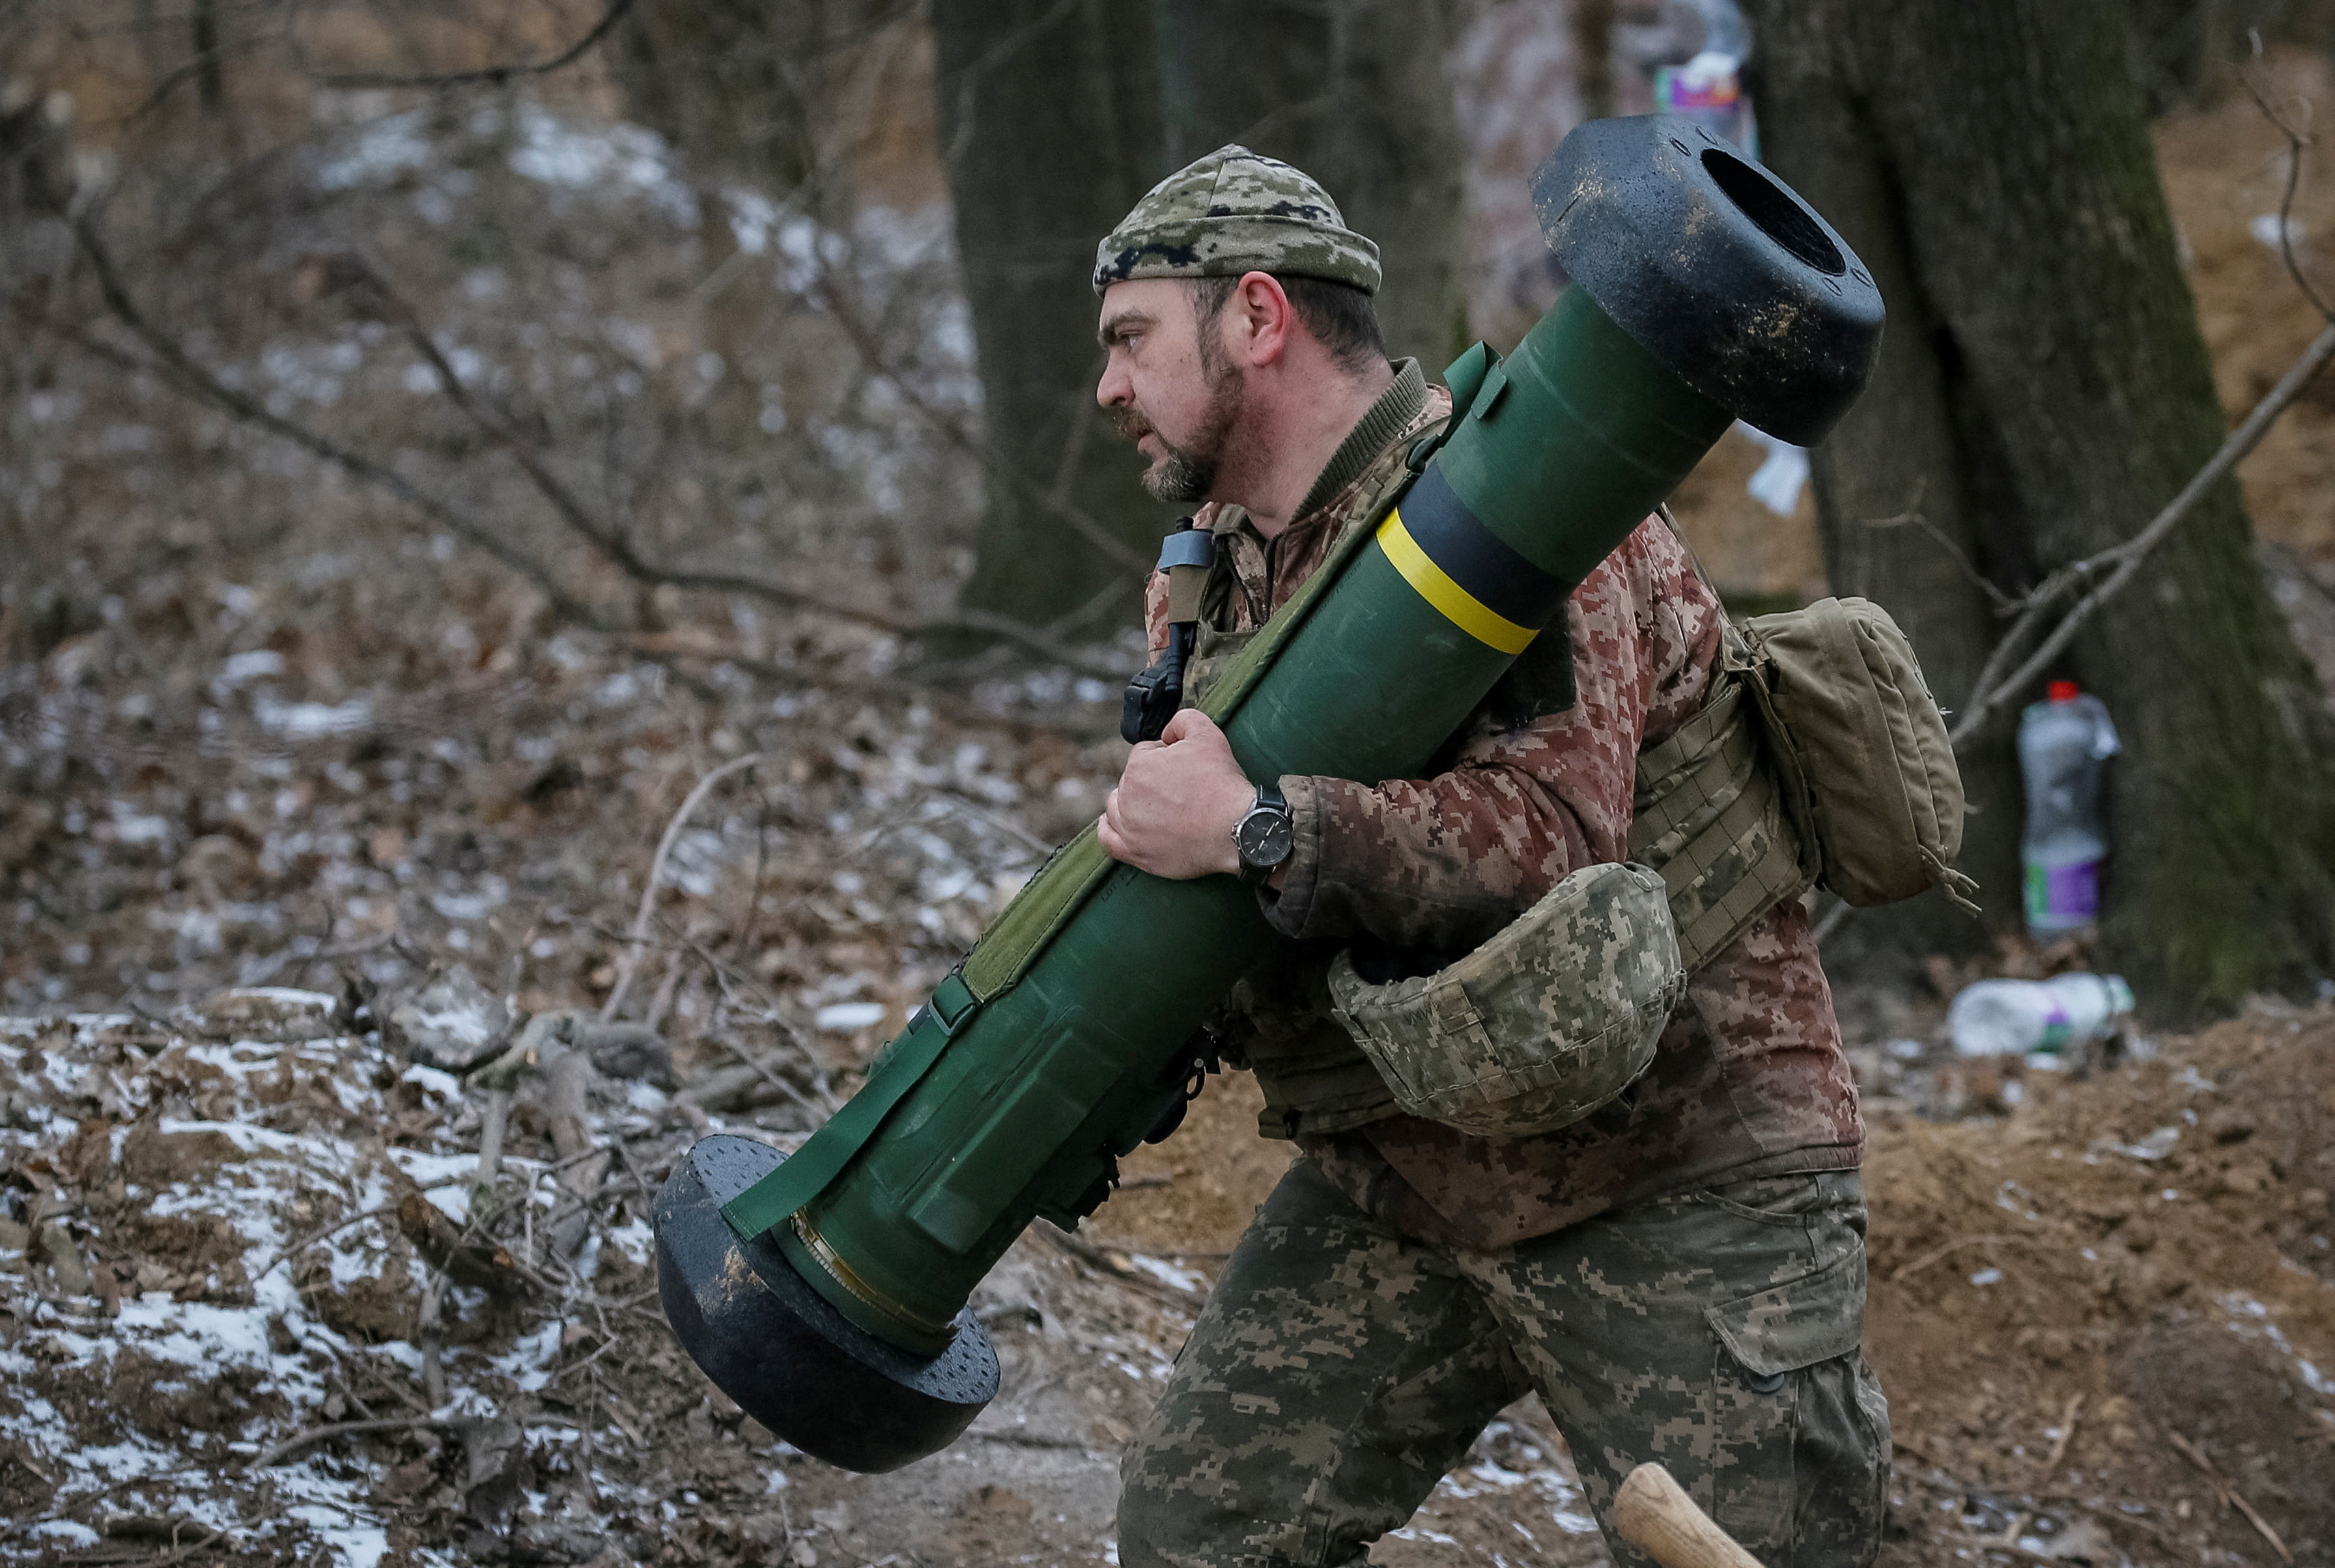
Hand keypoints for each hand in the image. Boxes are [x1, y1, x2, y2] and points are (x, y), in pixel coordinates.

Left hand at [1097, 709, 1254, 878]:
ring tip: (1153, 807)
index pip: (1145, 754)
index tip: (1186, 770)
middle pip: (1130, 781)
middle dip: (1151, 781)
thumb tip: (1167, 732)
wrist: (1235, 829)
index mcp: (1139, 766)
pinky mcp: (1135, 852)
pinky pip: (1108, 840)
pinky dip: (1108, 831)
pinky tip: (1113, 825)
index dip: (1167, 757)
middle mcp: (1127, 796)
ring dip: (1129, 803)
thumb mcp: (1208, 734)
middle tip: (1180, 791)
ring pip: (1117, 808)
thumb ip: (1182, 720)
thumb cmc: (1221, 784)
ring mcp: (1128, 827)